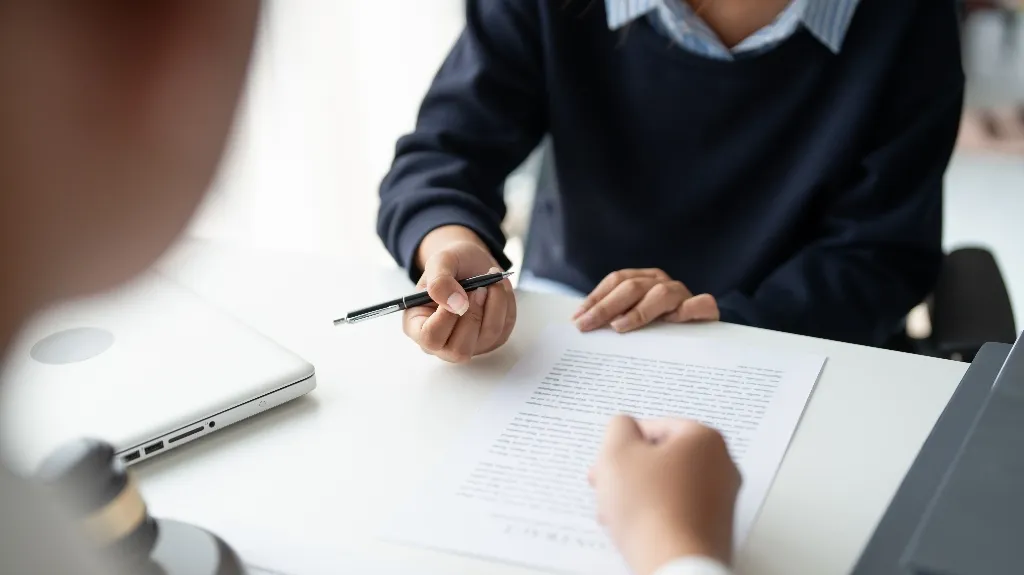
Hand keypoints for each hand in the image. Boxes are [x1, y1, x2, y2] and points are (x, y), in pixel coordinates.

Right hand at [404, 226, 515, 362]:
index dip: (446, 318)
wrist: (472, 263)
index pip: (430, 339)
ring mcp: (468, 344)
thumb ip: (439, 282)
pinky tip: (496, 289)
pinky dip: (503, 304)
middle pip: (459, 350)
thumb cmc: (451, 266)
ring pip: (487, 337)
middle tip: (478, 286)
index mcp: (417, 326)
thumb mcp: (439, 262)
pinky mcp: (492, 340)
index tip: (460, 293)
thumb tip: (456, 305)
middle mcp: (441, 343)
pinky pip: (503, 328)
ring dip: (493, 304)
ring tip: (490, 281)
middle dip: (474, 314)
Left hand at [574, 269, 718, 332]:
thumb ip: (614, 319)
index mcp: (645, 280)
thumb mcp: (634, 321)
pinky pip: (701, 304)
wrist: (701, 336)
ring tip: (619, 327)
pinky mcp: (706, 310)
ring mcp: (684, 295)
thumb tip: (582, 325)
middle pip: (633, 287)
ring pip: (662, 293)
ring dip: (639, 310)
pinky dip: (688, 310)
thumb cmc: (660, 330)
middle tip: (587, 325)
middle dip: (606, 306)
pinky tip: (673, 321)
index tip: (577, 318)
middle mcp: (663, 283)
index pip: (616, 281)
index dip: (596, 298)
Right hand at [589, 416, 739, 574]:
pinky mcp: (716, 529)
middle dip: (631, 471)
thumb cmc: (652, 510)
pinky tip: (636, 528)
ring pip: (669, 486)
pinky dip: (656, 515)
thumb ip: (619, 427)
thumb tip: (624, 427)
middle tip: (609, 483)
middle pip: (664, 458)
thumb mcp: (618, 453)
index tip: (610, 459)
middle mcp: (722, 466)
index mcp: (705, 439)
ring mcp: (722, 500)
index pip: (656, 426)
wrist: (675, 564)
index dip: (624, 443)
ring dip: (639, 494)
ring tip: (616, 512)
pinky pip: (680, 511)